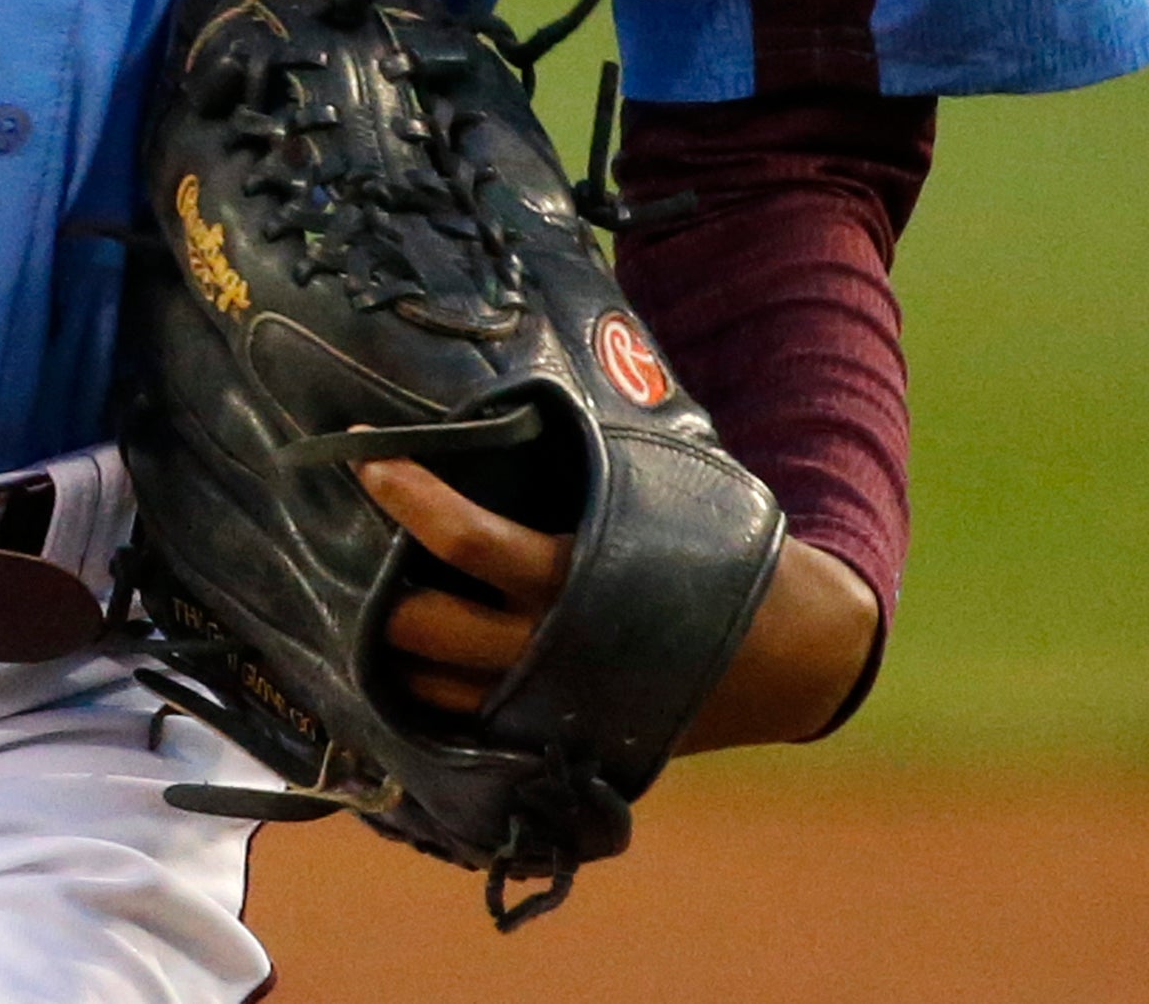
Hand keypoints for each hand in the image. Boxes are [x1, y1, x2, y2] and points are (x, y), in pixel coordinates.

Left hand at [360, 457, 880, 753]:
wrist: (793, 657)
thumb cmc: (723, 551)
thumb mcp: (664, 493)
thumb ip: (588, 466)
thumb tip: (508, 403)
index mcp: (583, 581)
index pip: (468, 541)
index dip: (408, 495)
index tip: (368, 455)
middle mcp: (556, 656)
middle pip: (426, 630)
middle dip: (378, 590)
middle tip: (355, 544)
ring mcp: (553, 712)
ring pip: (432, 692)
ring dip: (389, 651)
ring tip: (369, 603)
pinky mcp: (557, 745)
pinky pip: (465, 732)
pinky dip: (428, 701)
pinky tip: (409, 663)